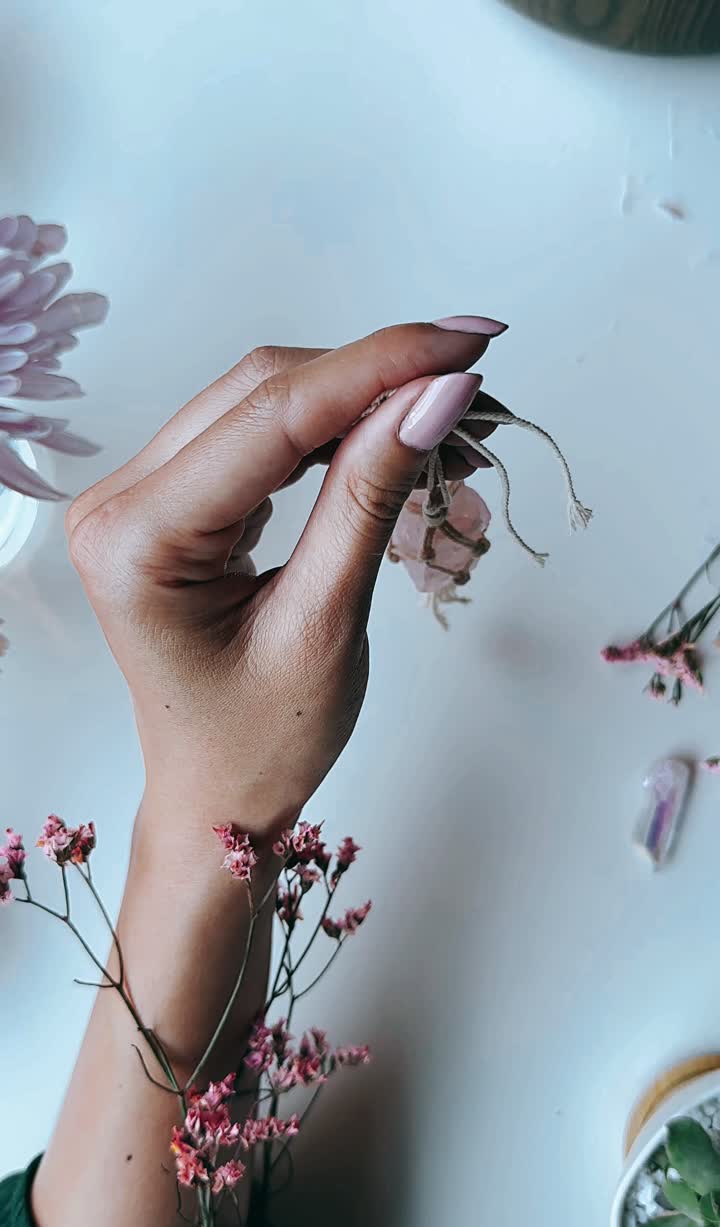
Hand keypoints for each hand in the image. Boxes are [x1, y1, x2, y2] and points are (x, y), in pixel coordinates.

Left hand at [66, 320, 503, 838]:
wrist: (220, 795)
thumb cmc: (263, 741)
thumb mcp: (326, 623)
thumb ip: (371, 498)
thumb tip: (437, 397)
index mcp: (136, 541)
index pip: (271, 416)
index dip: (379, 368)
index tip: (468, 347)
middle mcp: (119, 503)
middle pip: (263, 393)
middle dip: (379, 379)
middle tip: (475, 389)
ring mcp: (139, 497)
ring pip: (265, 402)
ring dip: (363, 400)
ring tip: (451, 423)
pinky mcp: (172, 500)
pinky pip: (259, 435)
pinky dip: (334, 431)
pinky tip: (395, 438)